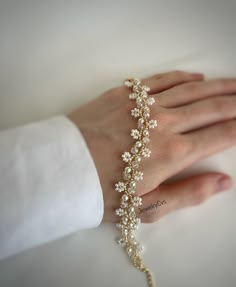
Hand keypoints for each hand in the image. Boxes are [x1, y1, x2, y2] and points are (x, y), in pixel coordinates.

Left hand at [67, 70, 234, 222]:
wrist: (62, 169)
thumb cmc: (103, 193)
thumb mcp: (147, 207)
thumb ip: (189, 194)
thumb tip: (224, 181)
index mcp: (173, 154)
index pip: (220, 135)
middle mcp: (165, 124)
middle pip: (211, 108)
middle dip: (235, 102)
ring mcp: (145, 106)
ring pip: (192, 90)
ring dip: (217, 86)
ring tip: (234, 85)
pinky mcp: (125, 94)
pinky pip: (161, 80)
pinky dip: (182, 76)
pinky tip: (196, 76)